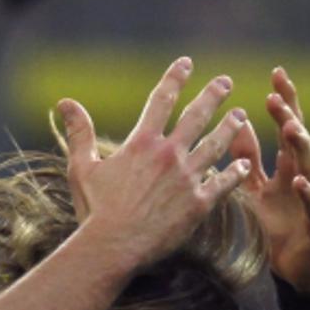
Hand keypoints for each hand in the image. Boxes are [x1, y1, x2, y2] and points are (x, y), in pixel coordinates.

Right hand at [57, 57, 250, 270]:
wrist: (112, 247)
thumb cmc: (95, 209)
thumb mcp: (82, 167)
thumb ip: (78, 132)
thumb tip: (65, 102)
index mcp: (142, 143)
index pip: (161, 100)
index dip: (175, 78)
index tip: (186, 63)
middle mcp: (168, 154)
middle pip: (196, 116)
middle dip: (213, 96)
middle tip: (226, 82)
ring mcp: (186, 178)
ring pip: (215, 145)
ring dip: (230, 128)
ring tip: (242, 116)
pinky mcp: (199, 204)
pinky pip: (223, 183)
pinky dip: (235, 172)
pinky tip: (244, 163)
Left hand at [230, 66, 309, 291]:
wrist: (299, 272)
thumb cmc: (279, 229)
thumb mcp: (257, 190)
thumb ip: (249, 159)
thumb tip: (239, 123)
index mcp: (292, 167)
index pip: (289, 127)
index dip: (285, 101)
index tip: (276, 73)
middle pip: (302, 141)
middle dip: (291, 116)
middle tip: (277, 96)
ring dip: (303, 147)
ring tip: (291, 128)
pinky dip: (309, 193)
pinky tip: (301, 181)